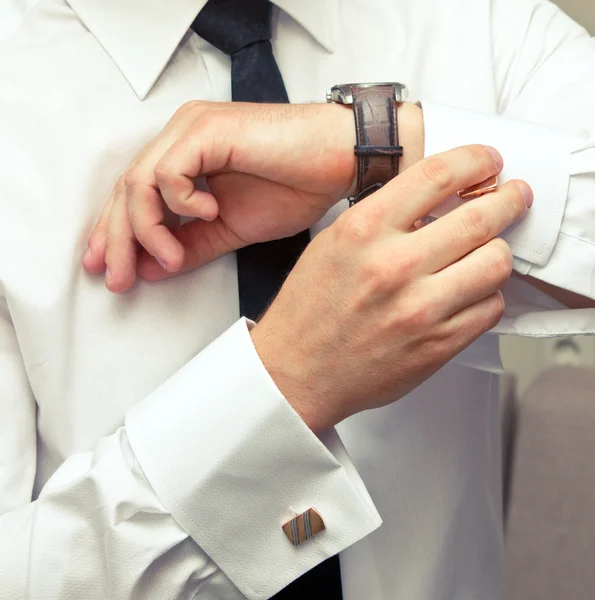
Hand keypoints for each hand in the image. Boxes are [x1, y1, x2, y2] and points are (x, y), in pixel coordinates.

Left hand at [82, 100, 422, 291]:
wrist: (338, 159)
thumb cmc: (295, 185)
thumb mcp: (231, 229)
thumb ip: (191, 246)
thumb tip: (152, 268)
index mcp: (184, 157)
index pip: (134, 197)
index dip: (116, 235)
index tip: (111, 270)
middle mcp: (181, 137)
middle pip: (127, 191)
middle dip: (119, 241)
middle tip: (120, 278)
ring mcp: (192, 130)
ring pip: (139, 183)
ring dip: (148, 231)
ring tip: (171, 258)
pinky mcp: (208, 130)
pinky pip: (170, 172)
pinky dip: (181, 203)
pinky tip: (208, 213)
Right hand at [250, 145, 532, 432]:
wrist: (297, 371)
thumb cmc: (310, 310)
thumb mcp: (334, 243)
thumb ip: (384, 215)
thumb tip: (439, 195)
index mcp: (363, 231)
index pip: (438, 175)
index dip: (476, 160)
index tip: (488, 161)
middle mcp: (394, 266)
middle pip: (482, 217)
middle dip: (508, 200)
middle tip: (513, 196)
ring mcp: (420, 309)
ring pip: (497, 263)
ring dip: (496, 251)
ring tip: (486, 250)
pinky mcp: (438, 345)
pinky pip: (490, 307)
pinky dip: (486, 294)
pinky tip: (467, 291)